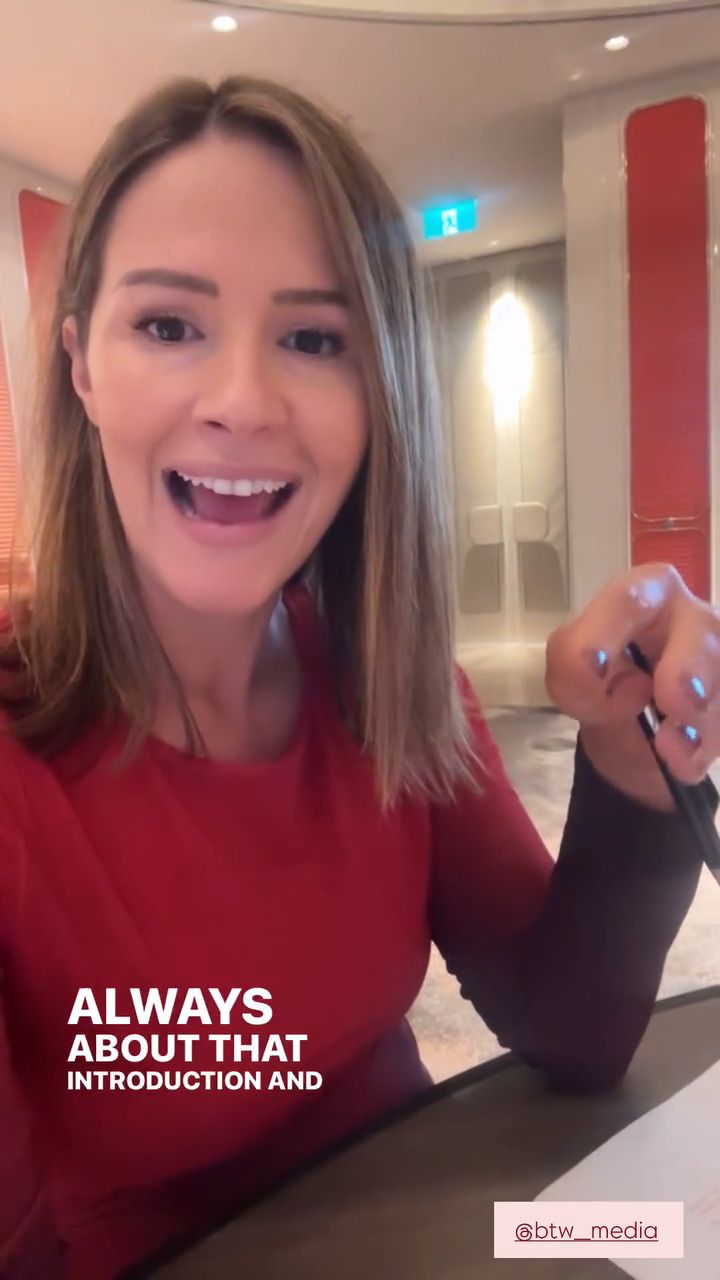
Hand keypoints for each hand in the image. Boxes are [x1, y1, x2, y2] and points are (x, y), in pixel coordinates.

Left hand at [545, 564, 719, 809]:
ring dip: (699, 719)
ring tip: (668, 747)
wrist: (634, 729)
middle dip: (689, 668)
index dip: (611, 631)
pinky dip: (704, 745)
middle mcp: (693, 616)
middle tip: (672, 703)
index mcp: (645, 594)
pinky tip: (681, 761)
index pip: (630, 599)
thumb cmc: (605, 683)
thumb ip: (575, 676)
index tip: (594, 669)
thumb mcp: (574, 679)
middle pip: (702, 630)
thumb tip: (634, 691)